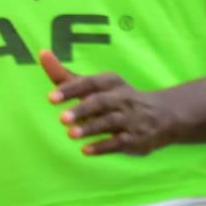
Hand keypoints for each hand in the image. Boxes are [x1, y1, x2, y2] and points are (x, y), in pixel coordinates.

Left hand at [41, 50, 181, 156]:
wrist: (162, 116)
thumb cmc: (116, 98)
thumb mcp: (95, 85)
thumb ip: (66, 75)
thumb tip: (42, 54)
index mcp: (110, 82)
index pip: (89, 83)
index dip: (70, 89)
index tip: (51, 98)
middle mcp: (121, 98)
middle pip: (100, 102)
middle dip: (81, 110)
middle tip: (62, 118)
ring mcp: (129, 119)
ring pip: (109, 122)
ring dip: (90, 128)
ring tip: (70, 134)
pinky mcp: (135, 139)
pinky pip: (119, 142)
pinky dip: (103, 147)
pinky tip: (86, 150)